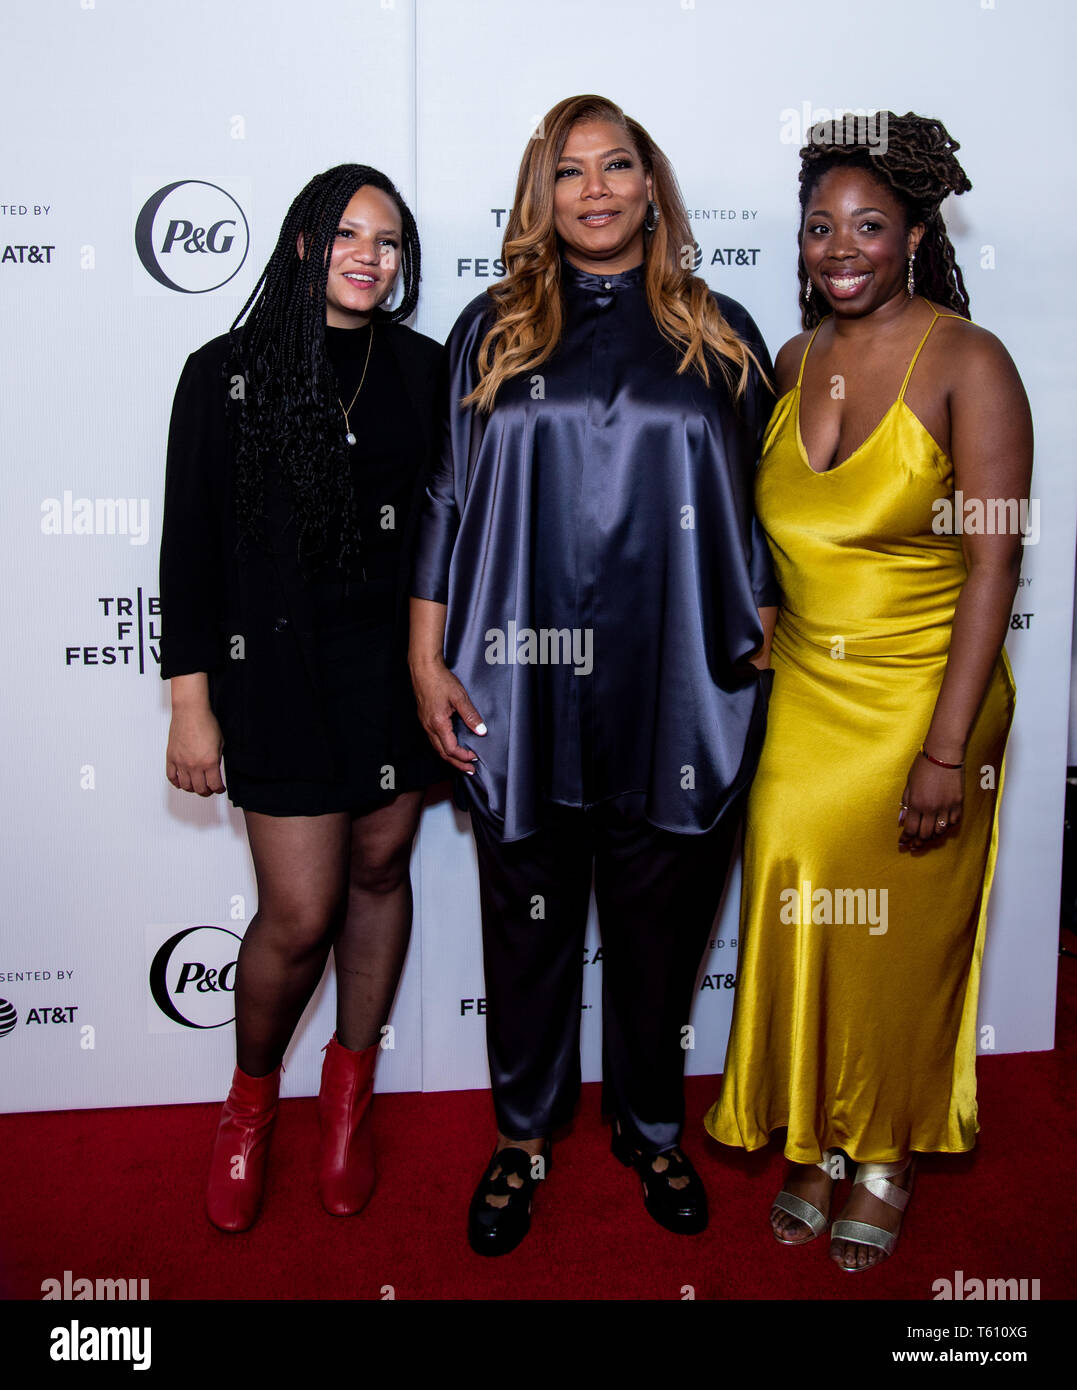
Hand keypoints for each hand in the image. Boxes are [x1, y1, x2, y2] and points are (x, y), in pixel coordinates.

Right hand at [167, 705, 224, 795]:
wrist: (190, 711)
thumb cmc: (206, 723)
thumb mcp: (220, 743)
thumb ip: (217, 759)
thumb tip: (215, 770)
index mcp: (209, 762)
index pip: (214, 785)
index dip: (219, 789)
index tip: (220, 789)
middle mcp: (194, 765)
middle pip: (199, 789)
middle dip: (206, 791)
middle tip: (209, 789)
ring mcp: (181, 762)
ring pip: (185, 786)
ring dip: (192, 788)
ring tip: (196, 785)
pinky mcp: (171, 758)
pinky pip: (171, 777)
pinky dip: (177, 782)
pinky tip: (182, 782)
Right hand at [410, 656, 485, 772]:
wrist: (423, 669)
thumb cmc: (440, 680)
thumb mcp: (459, 697)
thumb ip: (471, 715)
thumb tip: (481, 731)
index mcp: (438, 723)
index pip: (451, 749)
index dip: (463, 756)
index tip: (475, 758)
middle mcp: (429, 727)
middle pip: (442, 753)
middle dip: (457, 763)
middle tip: (469, 770)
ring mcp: (425, 723)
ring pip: (436, 747)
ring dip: (450, 757)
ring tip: (461, 762)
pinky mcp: (424, 718)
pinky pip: (433, 739)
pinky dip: (443, 747)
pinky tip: (450, 746)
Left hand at [898, 752, 961, 850]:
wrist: (943, 754)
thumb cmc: (923, 766)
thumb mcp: (909, 784)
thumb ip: (905, 803)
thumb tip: (901, 820)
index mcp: (916, 803)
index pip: (910, 829)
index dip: (906, 839)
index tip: (903, 844)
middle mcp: (931, 808)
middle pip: (925, 834)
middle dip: (918, 843)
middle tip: (914, 846)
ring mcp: (946, 806)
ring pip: (940, 831)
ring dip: (932, 837)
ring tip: (926, 838)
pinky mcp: (958, 803)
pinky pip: (953, 822)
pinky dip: (947, 827)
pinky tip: (941, 827)